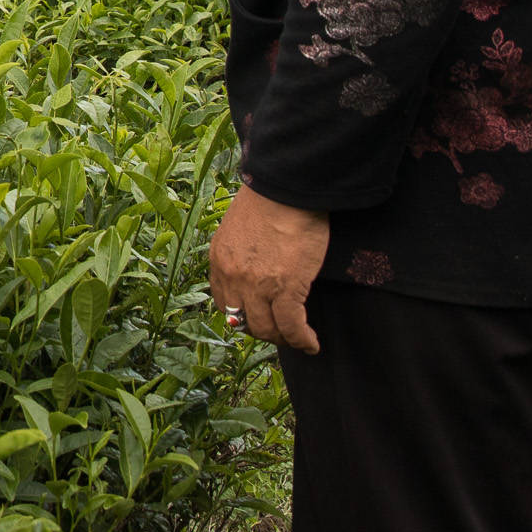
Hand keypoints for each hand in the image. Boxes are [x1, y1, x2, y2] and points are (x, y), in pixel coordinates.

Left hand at [207, 181, 328, 353]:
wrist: (288, 188)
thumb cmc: (271, 201)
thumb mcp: (241, 228)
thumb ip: (241, 252)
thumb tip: (255, 269)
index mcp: (219, 259)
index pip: (224, 303)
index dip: (243, 316)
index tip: (258, 318)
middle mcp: (232, 276)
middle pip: (243, 322)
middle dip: (263, 330)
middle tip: (281, 331)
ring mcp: (257, 285)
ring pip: (268, 329)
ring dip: (284, 339)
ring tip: (298, 338)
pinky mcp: (286, 288)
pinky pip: (292, 327)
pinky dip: (303, 340)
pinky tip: (312, 343)